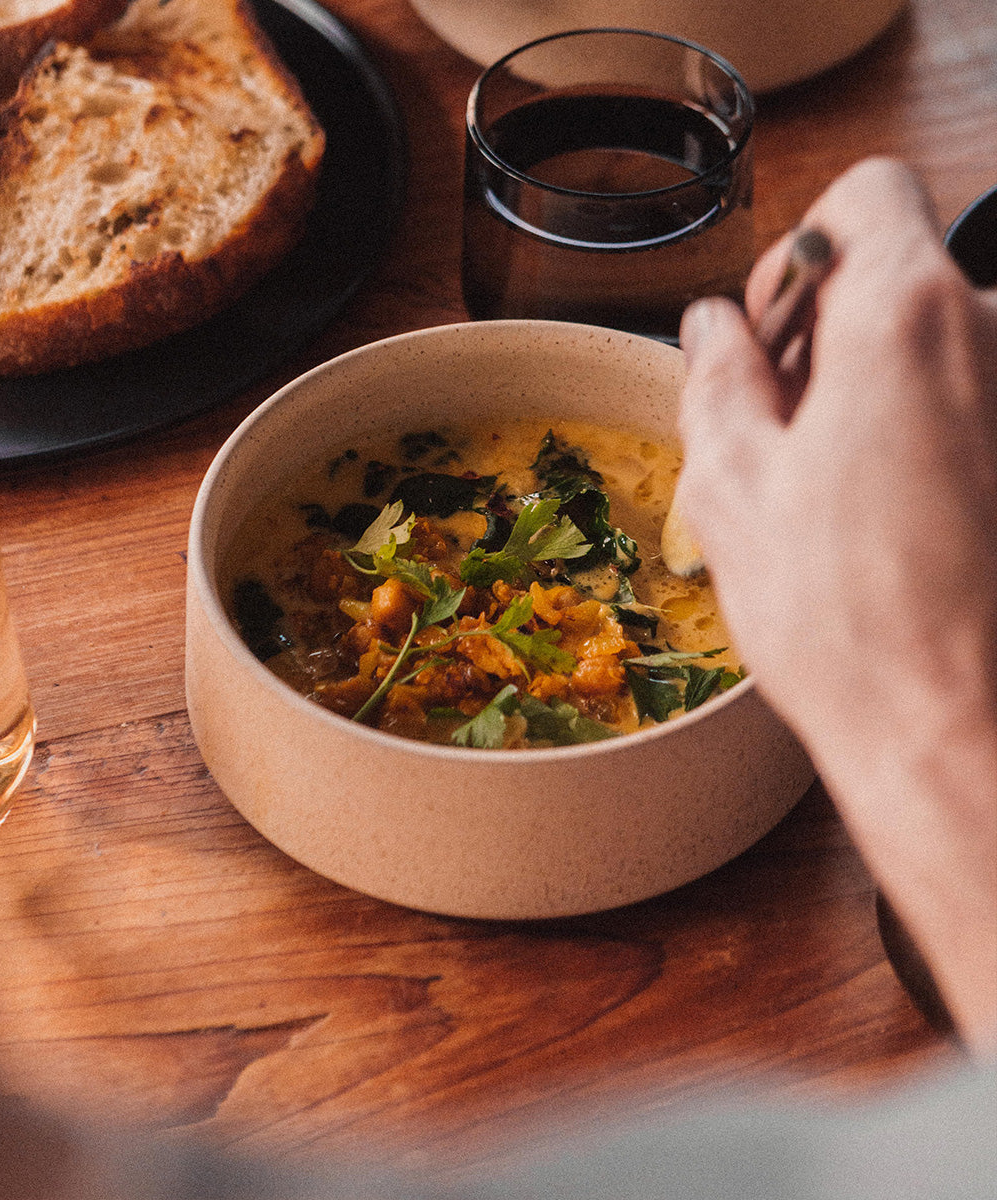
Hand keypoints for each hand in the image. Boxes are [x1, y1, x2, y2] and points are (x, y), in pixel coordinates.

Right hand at [676, 157, 996, 1052]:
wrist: (957, 729)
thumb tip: (714, 327)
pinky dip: (927, 440)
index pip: (866, 196)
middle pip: (903, 277)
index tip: (775, 338)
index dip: (800, 254)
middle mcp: (995, 336)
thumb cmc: (845, 619)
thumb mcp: (735, 486)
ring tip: (834, 499)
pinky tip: (890, 525)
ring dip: (878, 399)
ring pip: (938, 354)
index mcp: (907, 317)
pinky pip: (972, 411)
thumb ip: (717, 379)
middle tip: (784, 439)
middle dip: (832, 339)